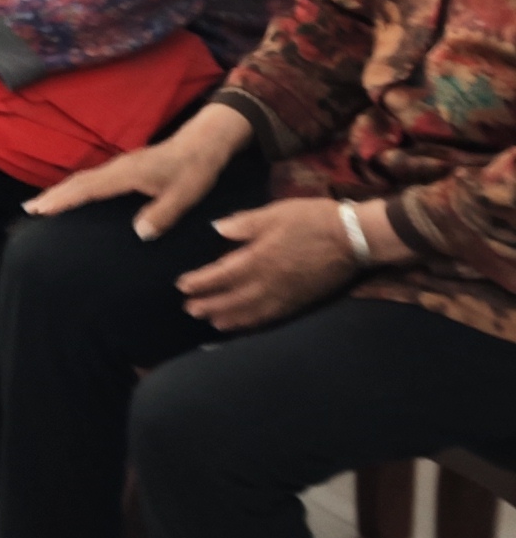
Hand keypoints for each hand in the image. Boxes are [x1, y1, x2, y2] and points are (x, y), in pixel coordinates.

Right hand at [30, 106, 252, 237]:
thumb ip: (163, 214)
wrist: (204, 143)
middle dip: (52, 195)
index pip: (87, 188)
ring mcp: (120, 167)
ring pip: (83, 179)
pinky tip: (75, 196)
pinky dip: (76, 188)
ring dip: (61, 191)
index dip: (63, 199)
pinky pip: (92, 179)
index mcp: (127, 174)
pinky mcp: (125, 168)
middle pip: (78, 182)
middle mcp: (118, 168)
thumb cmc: (195, 169)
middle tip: (29, 209)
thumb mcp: (185, 195)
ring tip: (43, 204)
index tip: (39, 210)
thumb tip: (139, 233)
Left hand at [178, 197, 365, 331]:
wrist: (355, 238)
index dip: (200, 282)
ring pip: (251, 312)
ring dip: (228, 318)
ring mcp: (286, 295)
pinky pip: (273, 317)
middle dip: (209, 305)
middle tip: (188, 309)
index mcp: (259, 258)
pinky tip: (246, 325)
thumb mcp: (275, 212)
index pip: (222, 275)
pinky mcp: (301, 301)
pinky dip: (255, 323)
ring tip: (211, 322)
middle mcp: (269, 282)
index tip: (181, 285)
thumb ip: (245, 223)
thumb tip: (217, 229)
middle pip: (232, 299)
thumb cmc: (313, 219)